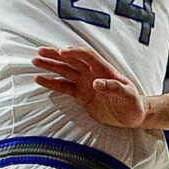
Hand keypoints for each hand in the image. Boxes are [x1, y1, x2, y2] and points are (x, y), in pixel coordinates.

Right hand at [30, 47, 148, 128]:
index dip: (75, 53)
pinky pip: (64, 86)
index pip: (87, 56)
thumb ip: (114, 88)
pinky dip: (52, 83)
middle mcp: (92, 73)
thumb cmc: (133, 103)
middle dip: (56, 56)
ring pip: (65, 71)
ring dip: (50, 66)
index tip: (61, 53)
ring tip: (35, 61)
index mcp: (104, 70)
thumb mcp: (127, 96)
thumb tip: (96, 82)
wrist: (132, 116)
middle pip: (71, 60)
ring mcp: (85, 83)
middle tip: (40, 52)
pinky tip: (39, 79)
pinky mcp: (81, 94)